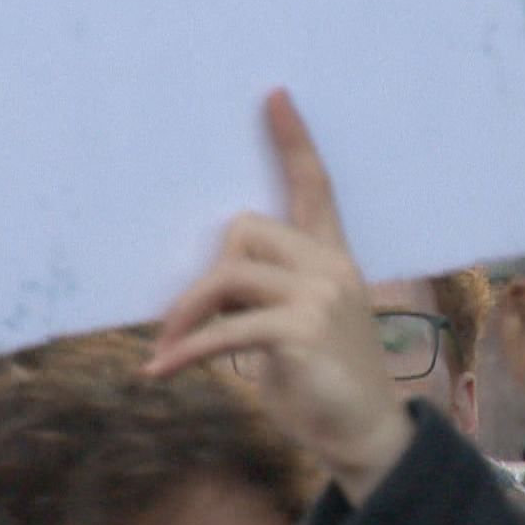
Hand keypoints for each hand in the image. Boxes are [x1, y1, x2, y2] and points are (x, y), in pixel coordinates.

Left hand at [146, 90, 413, 504]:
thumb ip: (265, 291)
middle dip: (208, 275)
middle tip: (188, 324)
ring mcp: (321, 296)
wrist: (364, 430)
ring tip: (168, 352)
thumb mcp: (295, 325)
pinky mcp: (301, 331)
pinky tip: (161, 371)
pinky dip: (185, 351)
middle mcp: (331, 266)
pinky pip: (223, 328)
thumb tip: (205, 283)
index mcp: (333, 257)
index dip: (293, 140)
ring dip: (187, 316)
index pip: (315, 185)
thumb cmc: (322, 378)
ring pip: (228, 274)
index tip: (274, 95)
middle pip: (244, 230)